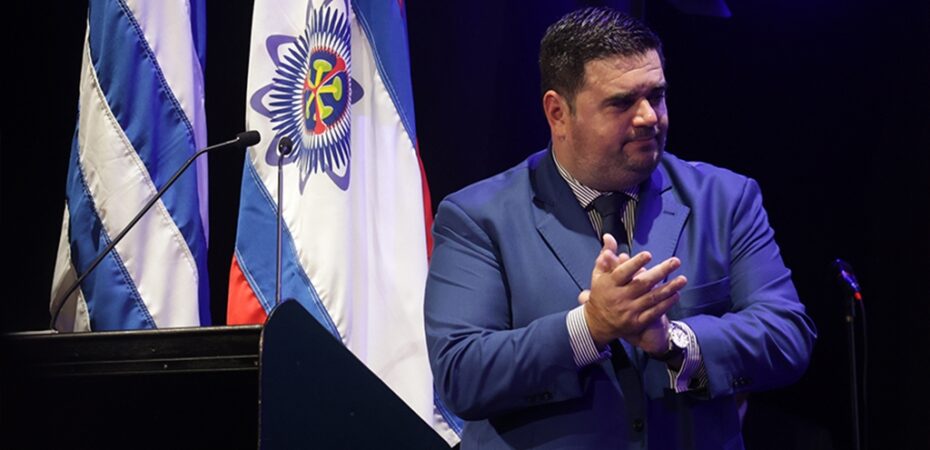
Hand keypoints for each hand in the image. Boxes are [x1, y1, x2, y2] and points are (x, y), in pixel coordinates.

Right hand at [581, 233, 686, 347]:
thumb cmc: (601, 294)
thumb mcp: (598, 274)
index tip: (648, 254)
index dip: (636, 263)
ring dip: (669, 288)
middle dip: (661, 272)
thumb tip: (609, 236)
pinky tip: (676, 295)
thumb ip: (606, 256)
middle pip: (642, 283)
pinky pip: (654, 312)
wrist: (597, 323)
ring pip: (652, 298)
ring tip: (682, 279)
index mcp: (609, 284)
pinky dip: (666, 304)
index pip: (623, 272)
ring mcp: (629, 311)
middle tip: (675, 261)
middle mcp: (620, 297)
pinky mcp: (637, 323)